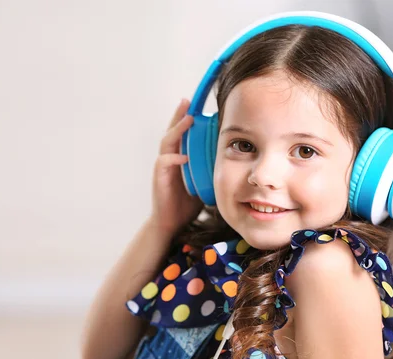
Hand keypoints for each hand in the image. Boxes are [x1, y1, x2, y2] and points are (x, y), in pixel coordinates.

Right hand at [149, 99, 203, 234]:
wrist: (172, 223)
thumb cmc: (187, 203)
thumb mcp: (203, 182)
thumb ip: (211, 169)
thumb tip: (233, 160)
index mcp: (179, 158)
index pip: (182, 134)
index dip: (186, 119)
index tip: (195, 105)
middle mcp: (169, 159)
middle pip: (172, 131)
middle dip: (179, 116)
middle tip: (187, 102)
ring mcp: (163, 168)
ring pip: (167, 142)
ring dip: (176, 130)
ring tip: (187, 120)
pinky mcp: (159, 178)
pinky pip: (164, 163)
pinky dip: (174, 158)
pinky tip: (184, 155)